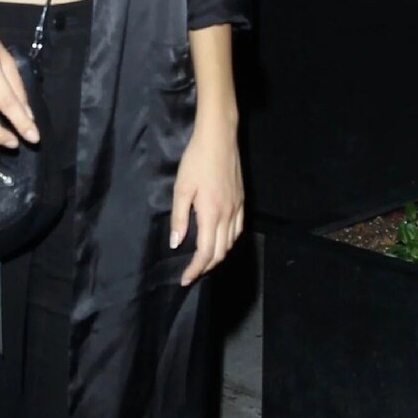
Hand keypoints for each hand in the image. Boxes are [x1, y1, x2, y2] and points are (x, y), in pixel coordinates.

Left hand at [170, 116, 244, 286]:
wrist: (219, 138)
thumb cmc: (196, 160)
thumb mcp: (181, 188)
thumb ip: (179, 217)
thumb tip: (176, 243)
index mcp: (211, 214)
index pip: (205, 252)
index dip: (196, 269)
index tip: (185, 279)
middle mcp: (228, 215)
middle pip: (220, 252)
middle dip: (206, 267)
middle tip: (192, 273)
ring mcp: (237, 208)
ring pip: (231, 243)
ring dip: (218, 255)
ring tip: (203, 260)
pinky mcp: (242, 200)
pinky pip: (238, 229)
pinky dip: (229, 241)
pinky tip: (220, 240)